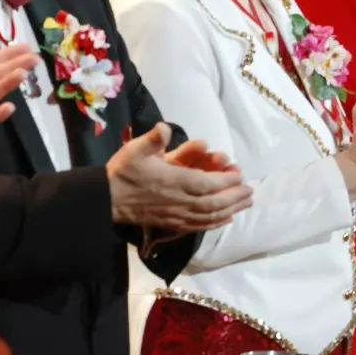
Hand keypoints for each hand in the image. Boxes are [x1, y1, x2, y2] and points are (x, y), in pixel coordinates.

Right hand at [107, 122, 252, 230]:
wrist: (105, 200)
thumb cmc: (122, 172)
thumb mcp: (135, 150)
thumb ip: (152, 139)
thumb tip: (164, 127)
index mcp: (173, 182)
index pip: (207, 184)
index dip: (226, 181)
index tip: (239, 174)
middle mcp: (178, 201)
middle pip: (214, 203)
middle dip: (235, 197)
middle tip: (250, 191)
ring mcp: (175, 215)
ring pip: (209, 216)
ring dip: (231, 210)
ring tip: (246, 203)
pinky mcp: (171, 224)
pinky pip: (198, 226)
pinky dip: (215, 223)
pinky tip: (226, 219)